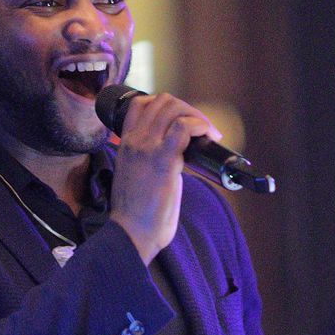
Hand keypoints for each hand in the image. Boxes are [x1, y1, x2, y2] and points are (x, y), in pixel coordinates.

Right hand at [108, 91, 214, 262]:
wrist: (130, 233)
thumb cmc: (135, 214)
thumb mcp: (133, 176)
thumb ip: (146, 161)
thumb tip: (173, 158)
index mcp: (125, 143)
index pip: (141, 103)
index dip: (166, 106)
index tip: (182, 122)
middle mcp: (134, 140)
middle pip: (162, 101)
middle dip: (187, 109)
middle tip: (202, 129)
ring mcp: (147, 148)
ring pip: (174, 108)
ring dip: (197, 116)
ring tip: (209, 134)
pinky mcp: (163, 159)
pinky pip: (185, 127)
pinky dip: (201, 125)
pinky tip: (209, 137)